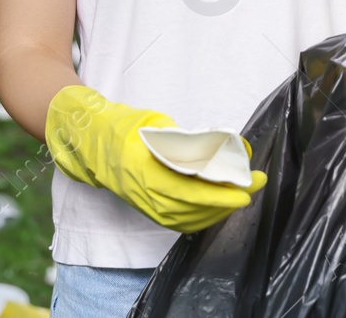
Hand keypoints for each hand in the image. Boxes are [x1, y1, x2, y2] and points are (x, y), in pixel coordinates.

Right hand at [45, 85, 265, 233]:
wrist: (89, 142)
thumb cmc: (123, 125)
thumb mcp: (154, 121)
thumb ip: (186, 137)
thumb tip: (225, 146)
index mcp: (143, 167)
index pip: (189, 186)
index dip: (220, 190)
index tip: (246, 185)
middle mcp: (143, 191)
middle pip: (193, 205)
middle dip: (229, 199)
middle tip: (256, 185)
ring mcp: (144, 204)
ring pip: (188, 218)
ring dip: (219, 209)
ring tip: (242, 193)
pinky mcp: (147, 210)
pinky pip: (179, 222)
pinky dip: (203, 217)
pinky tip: (220, 207)